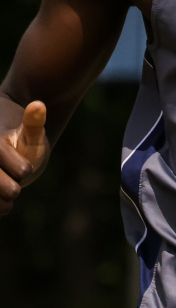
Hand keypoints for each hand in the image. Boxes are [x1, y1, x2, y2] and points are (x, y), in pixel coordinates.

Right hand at [0, 99, 48, 217]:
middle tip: (15, 186)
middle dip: (9, 187)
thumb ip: (34, 122)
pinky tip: (1, 202)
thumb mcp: (31, 134)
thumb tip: (39, 104)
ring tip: (7, 196)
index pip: (11, 162)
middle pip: (3, 185)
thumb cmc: (22, 144)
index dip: (20, 167)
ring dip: (1, 202)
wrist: (6, 156)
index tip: (24, 168)